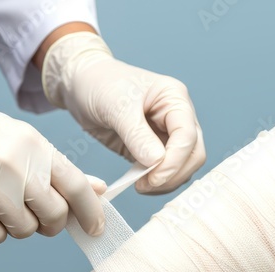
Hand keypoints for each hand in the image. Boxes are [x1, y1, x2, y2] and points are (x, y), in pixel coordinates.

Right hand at [0, 64, 105, 243]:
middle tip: (36, 217)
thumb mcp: (18, 139)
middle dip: (50, 224)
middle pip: (55, 216)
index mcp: (35, 145)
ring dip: (16, 226)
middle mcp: (18, 165)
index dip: (91, 212)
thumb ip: (57, 167)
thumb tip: (99, 190)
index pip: (77, 186)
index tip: (95, 228)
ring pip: (26, 230)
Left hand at [42, 33, 205, 193]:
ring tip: (140, 185)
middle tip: (146, 185)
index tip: (153, 178)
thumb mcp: (116, 106)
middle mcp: (177, 117)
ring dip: (166, 181)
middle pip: (193, 154)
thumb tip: (156, 161)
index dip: (174, 161)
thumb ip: (137, 134)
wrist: (81, 85)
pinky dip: (156, 182)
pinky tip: (138, 182)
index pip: (187, 135)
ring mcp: (167, 134)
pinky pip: (164, 171)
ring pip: (183, 166)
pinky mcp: (153, 150)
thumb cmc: (99, 84)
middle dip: (174, 174)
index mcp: (175, 99)